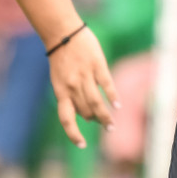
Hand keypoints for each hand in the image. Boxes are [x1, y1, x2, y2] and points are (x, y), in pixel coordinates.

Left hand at [47, 26, 118, 149]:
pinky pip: (107, 85)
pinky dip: (113, 97)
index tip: (82, 145)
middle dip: (94, 121)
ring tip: (111, 124)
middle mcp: (72, 86)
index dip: (73, 134)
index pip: (66, 119)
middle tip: (104, 125)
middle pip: (85, 112)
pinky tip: (118, 105)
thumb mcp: (59, 78)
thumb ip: (69, 93)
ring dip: (105, 116)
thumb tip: (83, 110)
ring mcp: (85, 76)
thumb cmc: (61, 55)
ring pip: (97, 103)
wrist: (63, 32)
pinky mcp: (97, 65)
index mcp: (60, 90)